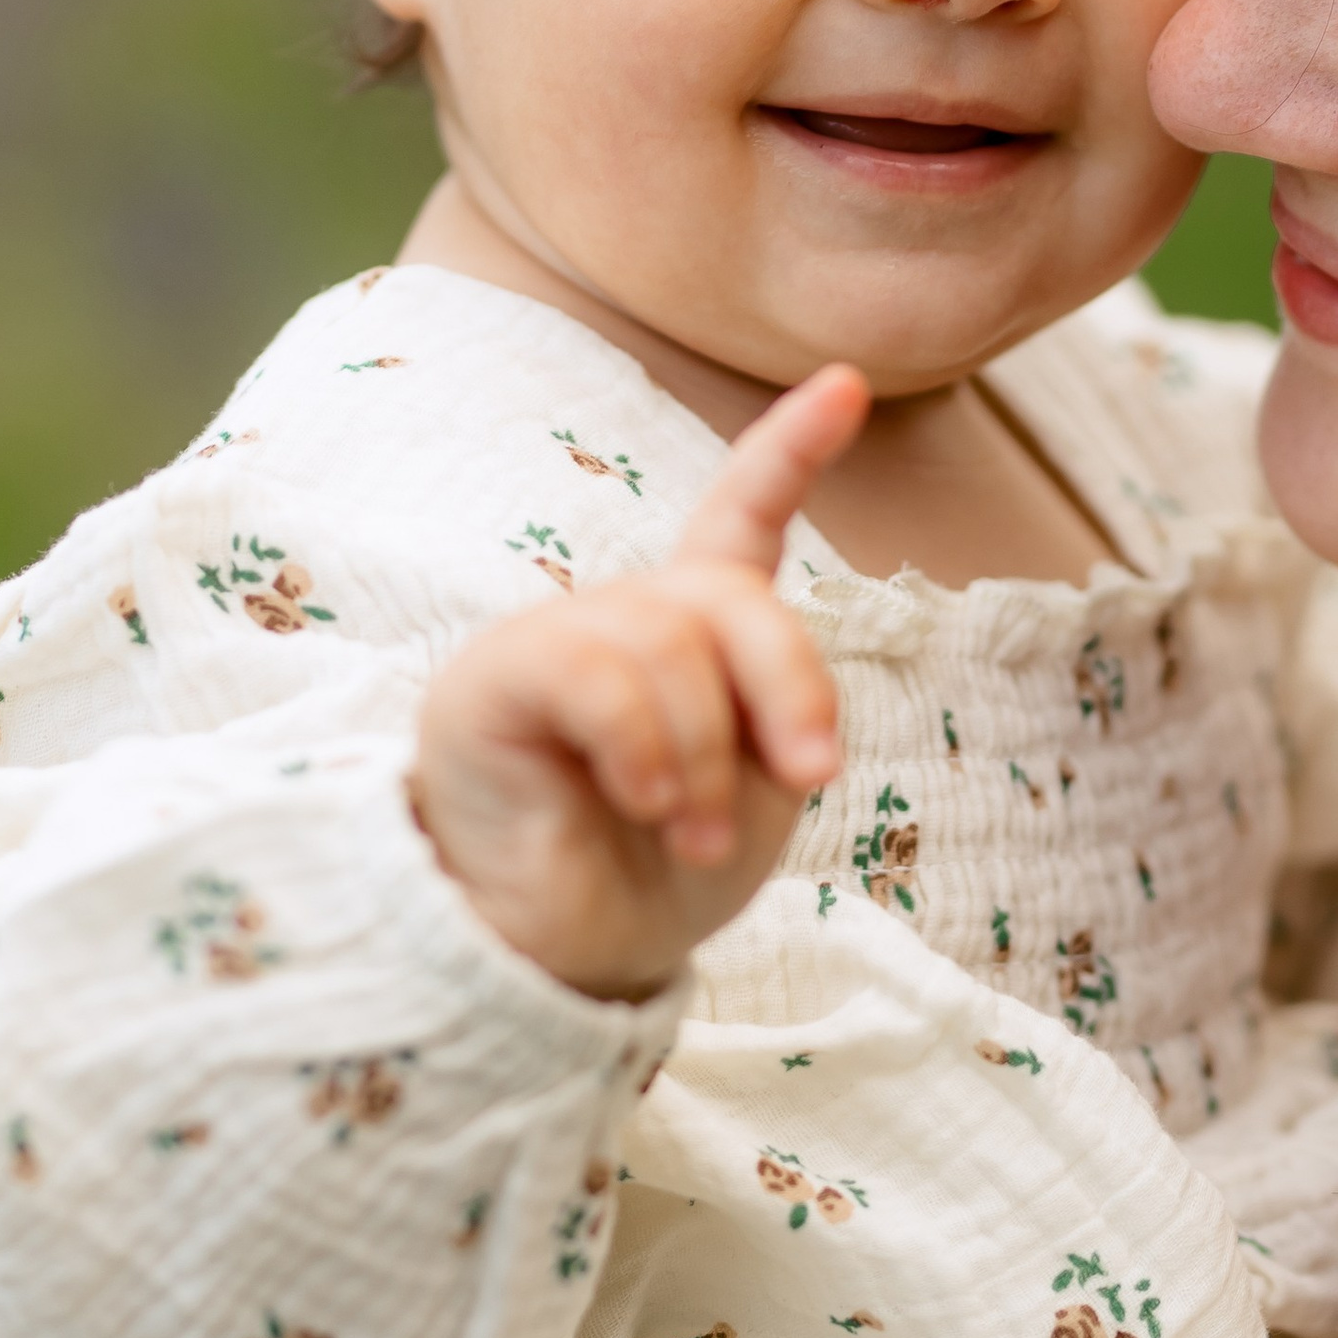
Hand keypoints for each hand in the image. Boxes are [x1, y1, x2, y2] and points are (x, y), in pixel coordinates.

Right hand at [412, 365, 869, 999]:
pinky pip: (593, 677)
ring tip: (690, 836)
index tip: (846, 384)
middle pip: (726, 596)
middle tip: (809, 777)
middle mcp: (621, 618)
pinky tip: (645, 802)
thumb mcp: (751, 789)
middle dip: (787, 683)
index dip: (790, 450)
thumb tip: (758, 697)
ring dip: (702, 757)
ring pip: (667, 645)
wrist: (565, 954)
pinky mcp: (490, 682)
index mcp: (691, 632)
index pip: (739, 517)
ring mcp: (551, 641)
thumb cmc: (657, 871)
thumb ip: (769, 712)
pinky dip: (643, 746)